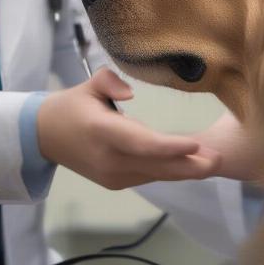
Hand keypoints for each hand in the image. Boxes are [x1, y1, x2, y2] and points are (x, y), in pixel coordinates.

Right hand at [37, 67, 220, 189]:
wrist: (45, 137)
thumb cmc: (71, 106)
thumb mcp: (87, 85)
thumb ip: (108, 81)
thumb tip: (131, 93)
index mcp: (103, 132)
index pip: (141, 143)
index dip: (169, 147)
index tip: (195, 144)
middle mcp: (110, 159)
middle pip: (156, 165)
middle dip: (189, 165)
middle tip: (218, 158)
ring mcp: (113, 175)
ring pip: (156, 175)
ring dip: (185, 170)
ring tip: (212, 162)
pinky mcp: (116, 182)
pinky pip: (149, 176)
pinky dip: (170, 171)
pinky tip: (190, 166)